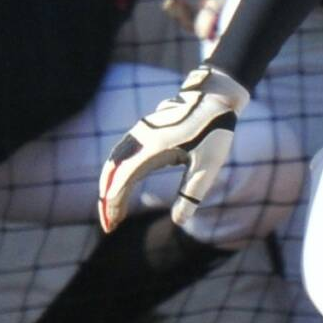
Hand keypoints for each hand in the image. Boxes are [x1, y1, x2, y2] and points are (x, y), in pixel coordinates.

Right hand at [99, 65, 251, 233]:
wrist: (215, 96)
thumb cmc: (215, 130)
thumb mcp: (208, 165)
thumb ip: (192, 193)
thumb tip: (179, 222)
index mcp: (153, 148)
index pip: (123, 180)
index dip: (114, 203)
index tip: (113, 224)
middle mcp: (141, 138)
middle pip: (112, 172)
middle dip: (107, 200)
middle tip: (110, 225)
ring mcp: (140, 132)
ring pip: (114, 162)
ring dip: (109, 186)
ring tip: (112, 210)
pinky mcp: (144, 130)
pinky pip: (122, 153)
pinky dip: (116, 173)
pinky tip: (120, 187)